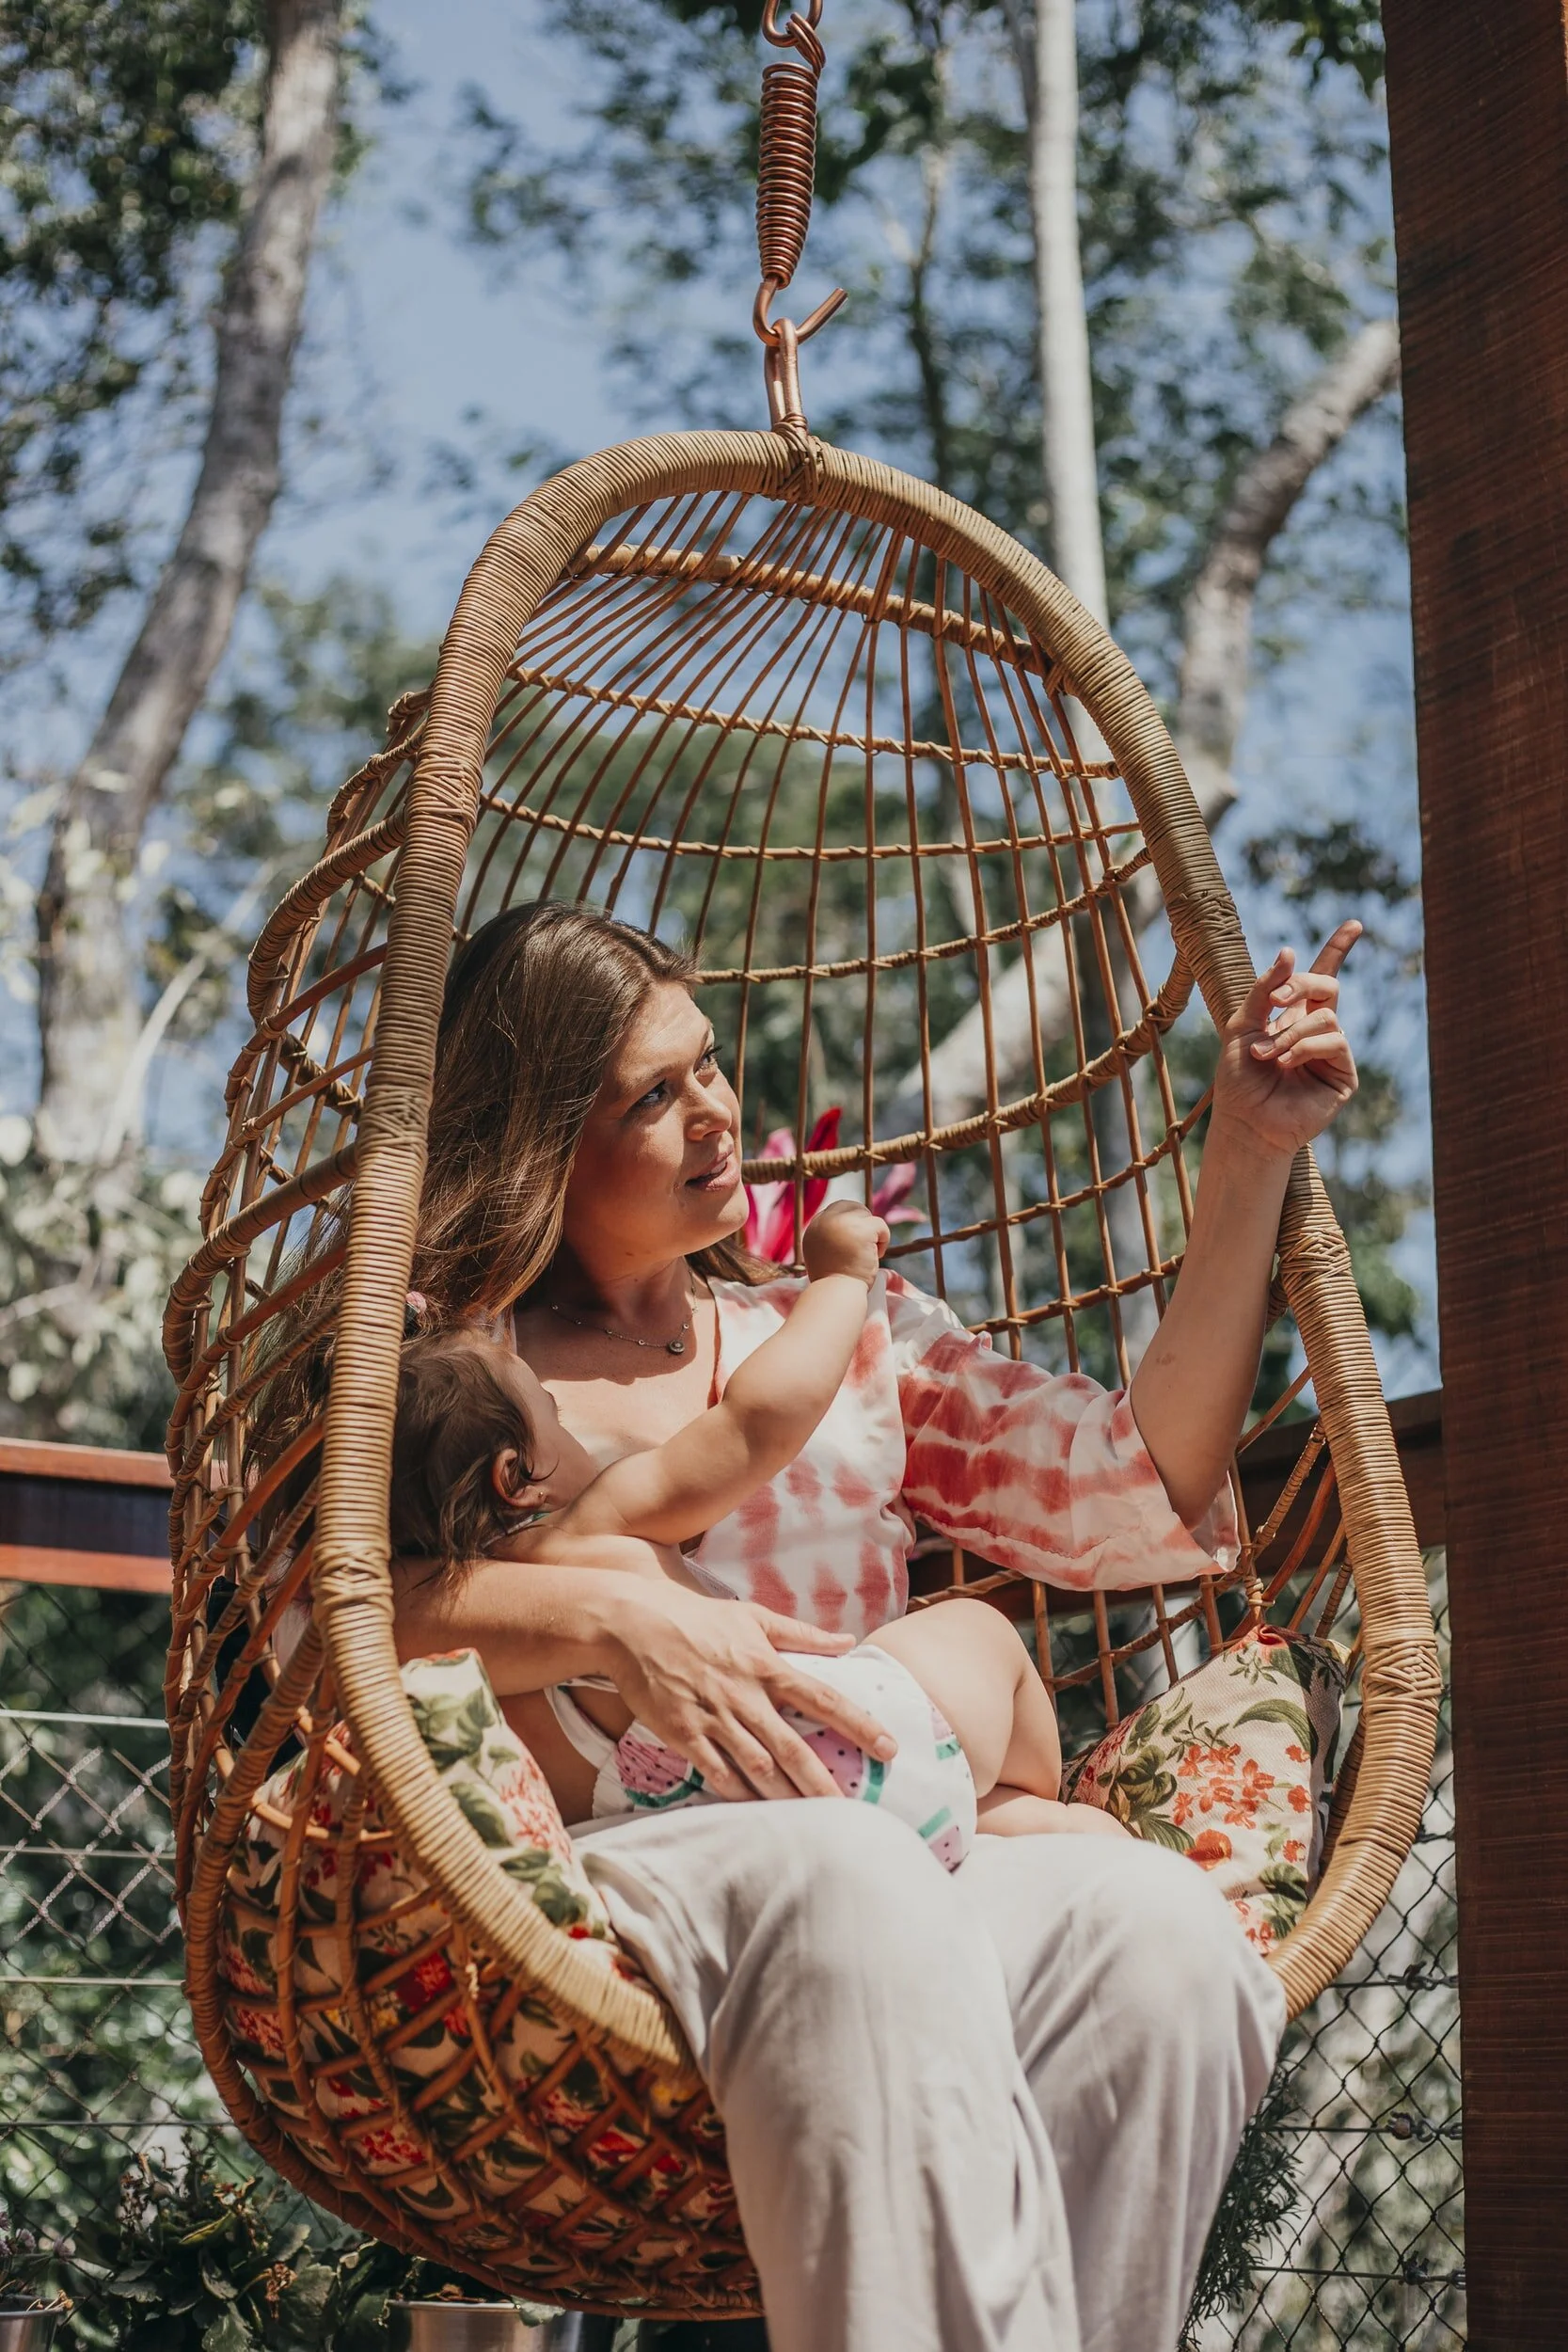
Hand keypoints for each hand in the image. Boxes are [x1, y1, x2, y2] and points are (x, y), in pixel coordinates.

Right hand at [603, 1579, 897, 1802]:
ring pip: (758, 1768)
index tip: (888, 1748)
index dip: (859, 1725)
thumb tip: (847, 1639)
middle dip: (824, 1782)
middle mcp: (745, 1696)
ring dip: (787, 1798)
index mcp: (766, 1665)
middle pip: (793, 1748)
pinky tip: (759, 1815)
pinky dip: (740, 1796)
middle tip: (853, 1811)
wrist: (632, 1624)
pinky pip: (717, 1774)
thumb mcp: (752, 1616)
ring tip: (813, 1824)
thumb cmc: (696, 1618)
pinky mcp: (684, 1735)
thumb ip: (802, 1634)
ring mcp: (714, 1718)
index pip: (823, 1699)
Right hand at [803, 1199, 888, 1286]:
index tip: (853, 1245)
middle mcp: (824, 1221)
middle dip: (862, 1224)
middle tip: (865, 1247)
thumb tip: (852, 1230)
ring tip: (868, 1256)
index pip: (835, 1212)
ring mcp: (842, 1222)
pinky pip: (880, 1224)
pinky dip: (884, 1240)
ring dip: (872, 1234)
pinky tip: (876, 1256)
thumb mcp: (823, 1257)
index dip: (849, 1225)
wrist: (836, 1295)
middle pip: (851, 1207)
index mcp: (813, 1229)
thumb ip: (831, 1240)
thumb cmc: (833, 1285)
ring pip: (866, 1215)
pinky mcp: (861, 1228)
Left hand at [1210, 921, 1360, 1158]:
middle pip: (1327, 985)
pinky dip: (1304, 1047)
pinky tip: (1284, 1063)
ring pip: (1325, 1016)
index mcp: (1292, 1015)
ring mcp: (1331, 1051)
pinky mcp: (1343, 1074)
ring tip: (1266, 1054)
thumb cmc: (1239, 1079)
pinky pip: (1334, 1041)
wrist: (1244, 1122)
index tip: (1354, 924)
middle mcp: (1315, 1029)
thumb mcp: (1242, 1025)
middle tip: (1276, 1001)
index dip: (1337, 950)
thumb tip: (1291, 952)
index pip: (1320, 976)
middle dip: (1301, 985)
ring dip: (1290, 1032)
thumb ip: (1264, 990)